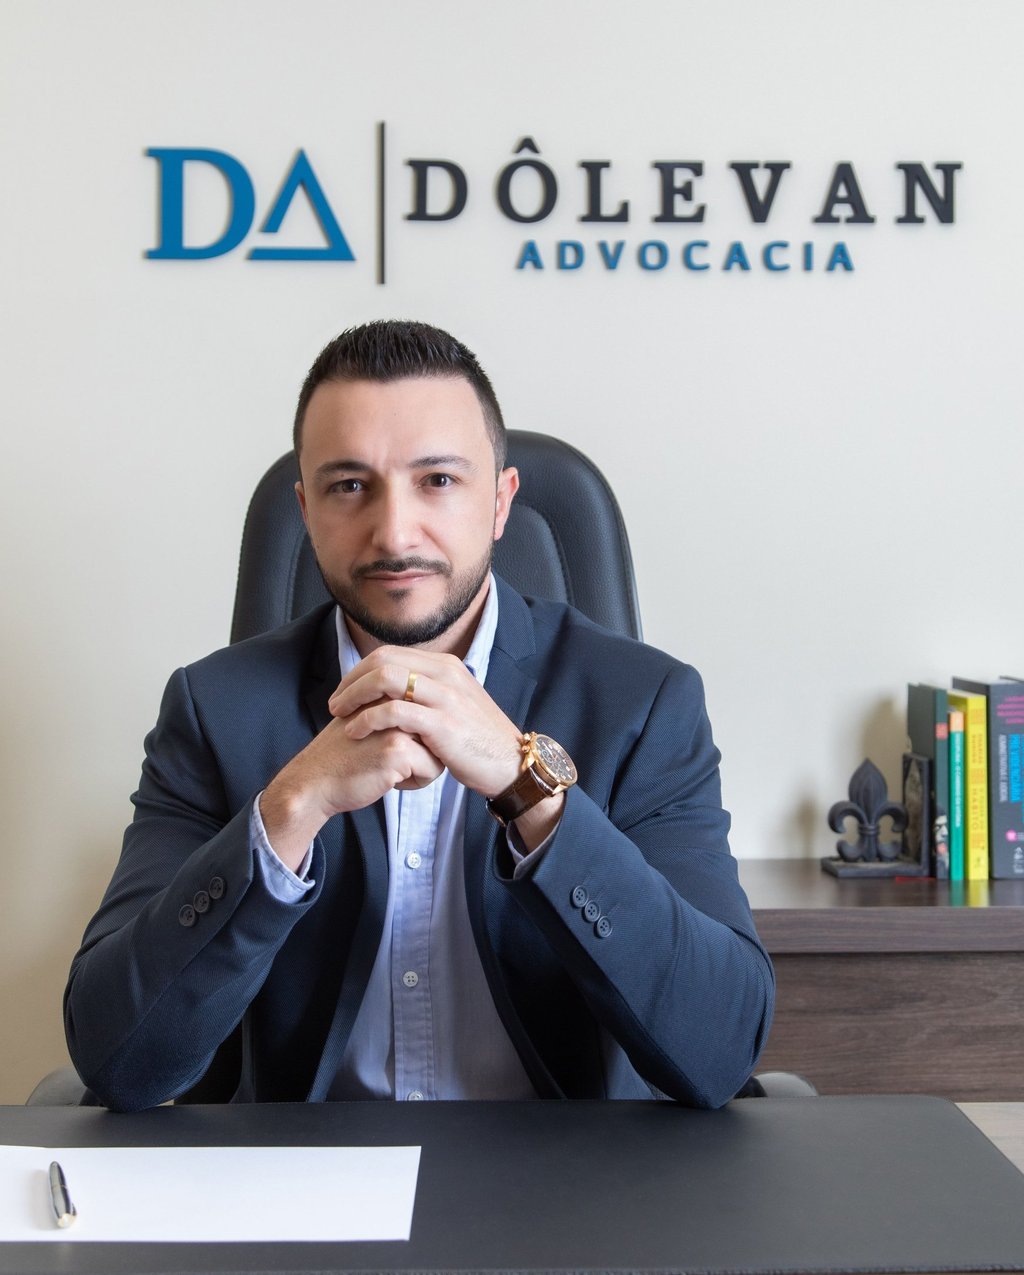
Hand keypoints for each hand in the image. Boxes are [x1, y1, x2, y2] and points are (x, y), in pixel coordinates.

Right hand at [260, 716, 442, 870]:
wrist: (314, 782)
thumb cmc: (344, 756)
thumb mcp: (369, 719)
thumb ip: (397, 709)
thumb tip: (437, 712)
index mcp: (389, 689)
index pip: (431, 713)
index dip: (419, 736)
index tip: (391, 747)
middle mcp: (396, 700)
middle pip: (439, 729)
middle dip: (424, 750)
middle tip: (388, 759)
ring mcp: (398, 723)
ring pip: (439, 749)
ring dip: (420, 767)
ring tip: (388, 768)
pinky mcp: (398, 748)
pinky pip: (432, 770)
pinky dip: (413, 782)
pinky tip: (386, 780)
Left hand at [328, 647, 524, 800]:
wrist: (510, 764)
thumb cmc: (477, 741)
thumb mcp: (454, 705)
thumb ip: (427, 692)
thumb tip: (395, 690)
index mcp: (445, 665)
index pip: (389, 653)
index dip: (359, 671)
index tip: (345, 692)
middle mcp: (445, 673)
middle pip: (383, 660)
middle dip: (351, 681)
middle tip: (335, 704)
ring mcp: (446, 697)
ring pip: (386, 678)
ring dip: (354, 696)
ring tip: (340, 716)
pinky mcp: (443, 724)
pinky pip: (395, 711)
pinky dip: (368, 719)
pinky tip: (356, 732)